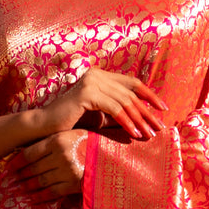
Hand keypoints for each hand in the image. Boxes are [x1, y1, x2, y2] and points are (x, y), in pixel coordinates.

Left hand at [14, 130, 87, 198]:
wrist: (110, 157)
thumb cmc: (89, 143)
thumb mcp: (70, 135)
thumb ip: (52, 140)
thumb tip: (30, 151)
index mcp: (57, 140)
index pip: (30, 153)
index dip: (16, 162)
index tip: (8, 167)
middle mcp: (60, 156)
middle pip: (33, 168)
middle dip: (20, 175)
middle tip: (11, 180)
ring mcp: (67, 171)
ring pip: (41, 181)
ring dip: (27, 186)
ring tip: (19, 189)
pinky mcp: (74, 185)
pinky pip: (52, 192)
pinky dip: (40, 196)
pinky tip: (32, 199)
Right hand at [36, 65, 166, 141]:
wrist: (45, 127)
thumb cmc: (71, 124)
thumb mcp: (99, 116)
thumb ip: (117, 113)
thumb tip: (142, 120)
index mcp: (100, 76)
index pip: (131, 83)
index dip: (149, 94)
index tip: (163, 109)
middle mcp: (97, 74)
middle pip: (131, 92)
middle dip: (147, 110)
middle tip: (159, 126)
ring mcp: (91, 81)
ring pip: (124, 100)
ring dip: (139, 119)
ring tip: (149, 134)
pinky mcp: (87, 93)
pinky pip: (114, 108)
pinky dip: (126, 121)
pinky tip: (134, 133)